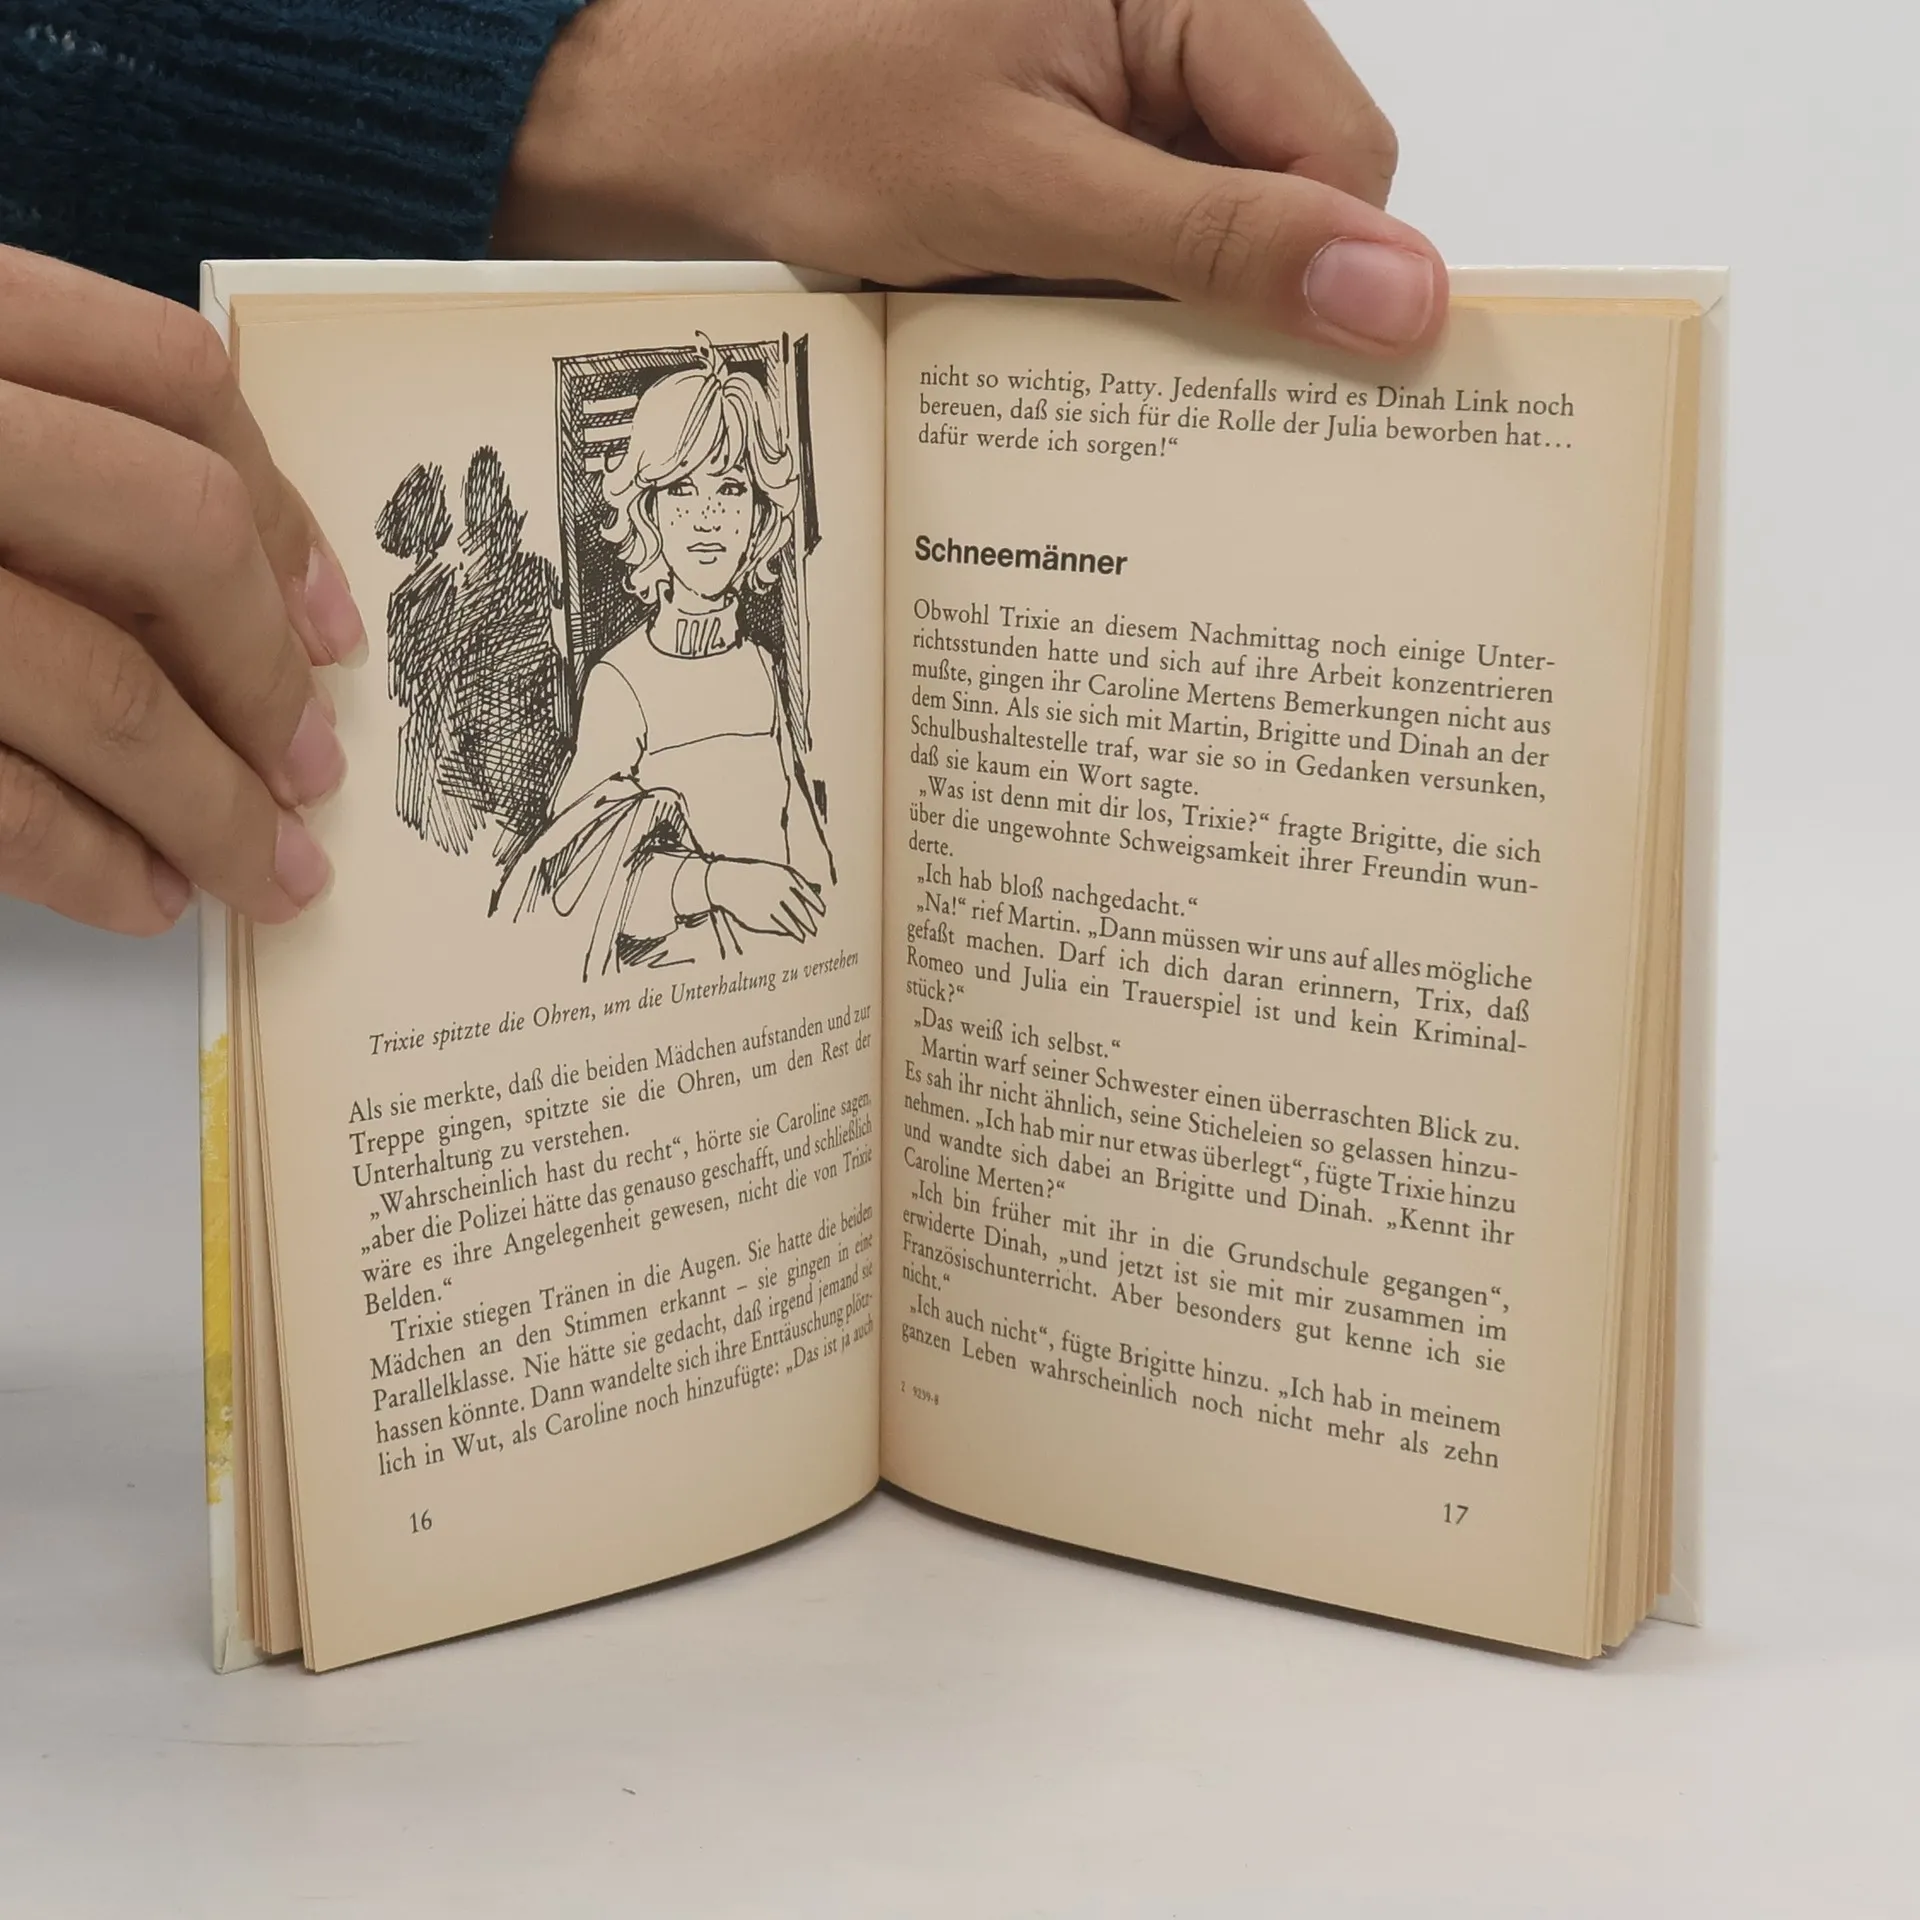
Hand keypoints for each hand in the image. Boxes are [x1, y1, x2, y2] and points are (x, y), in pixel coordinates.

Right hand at [0, 247, 365, 934]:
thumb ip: (60, 450)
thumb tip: (250, 602)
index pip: (169, 375)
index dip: (283, 509)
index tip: (342, 631)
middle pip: (174, 531)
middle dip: (267, 676)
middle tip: (320, 778)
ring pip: (105, 687)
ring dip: (211, 807)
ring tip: (269, 875)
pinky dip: (85, 860)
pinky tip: (145, 896)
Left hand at [499, 0, 1444, 354]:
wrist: (658, 116)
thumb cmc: (805, 108)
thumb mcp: (1025, 187)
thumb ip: (1215, 241)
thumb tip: (1398, 295)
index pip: (1341, 150)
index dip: (1325, 275)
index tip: (1296, 387)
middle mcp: (1167, 23)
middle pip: (1282, 191)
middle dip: (1231, 298)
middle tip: (1140, 371)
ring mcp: (1114, 87)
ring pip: (1210, 229)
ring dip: (1154, 310)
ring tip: (1054, 330)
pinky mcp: (1065, 144)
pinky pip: (1135, 240)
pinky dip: (1100, 302)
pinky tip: (1036, 324)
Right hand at [703, 859, 826, 940]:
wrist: (726, 881)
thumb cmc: (755, 876)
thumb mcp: (776, 873)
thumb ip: (796, 883)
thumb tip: (817, 894)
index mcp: (787, 878)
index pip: (809, 896)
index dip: (817, 905)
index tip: (822, 912)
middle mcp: (781, 892)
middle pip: (802, 912)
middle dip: (809, 922)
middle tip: (814, 929)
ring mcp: (772, 906)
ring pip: (792, 924)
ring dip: (800, 931)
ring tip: (804, 936)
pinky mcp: (762, 919)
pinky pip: (779, 928)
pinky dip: (786, 932)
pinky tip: (788, 933)